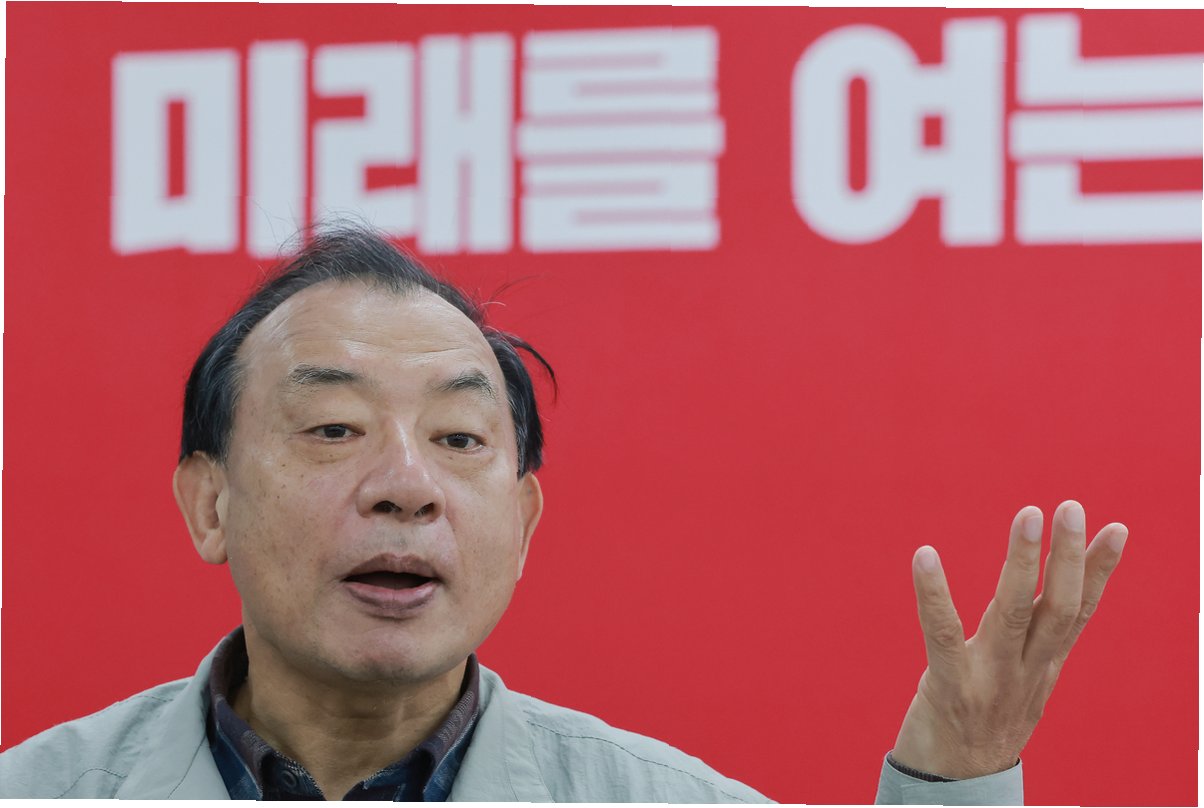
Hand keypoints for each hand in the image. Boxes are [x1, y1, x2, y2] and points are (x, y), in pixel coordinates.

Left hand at [890, 500, 1127, 778]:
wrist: (957, 787)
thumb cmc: (983, 719)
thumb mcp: (1020, 678)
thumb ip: (1031, 636)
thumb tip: (1045, 592)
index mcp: (1044, 665)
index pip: (1079, 611)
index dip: (1100, 571)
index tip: (1117, 527)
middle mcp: (1027, 671)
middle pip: (1058, 608)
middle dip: (1068, 556)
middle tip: (1071, 508)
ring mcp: (992, 681)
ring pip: (1013, 614)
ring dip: (1023, 562)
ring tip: (1028, 515)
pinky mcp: (951, 689)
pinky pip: (942, 634)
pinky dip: (934, 593)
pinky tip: (925, 555)